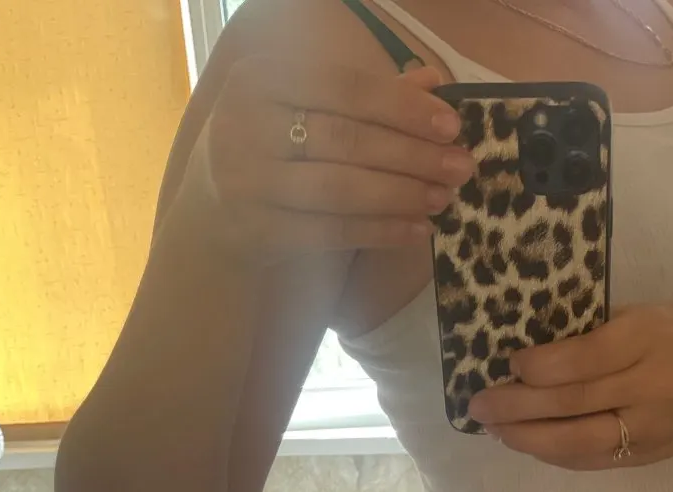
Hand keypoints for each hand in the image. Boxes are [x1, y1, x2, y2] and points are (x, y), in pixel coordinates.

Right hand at [188, 56, 472, 262]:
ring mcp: (247, 181)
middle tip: (461, 166)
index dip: (402, 107)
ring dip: (400, 196)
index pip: (345, 88)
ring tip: (443, 199)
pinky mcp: (256, 231)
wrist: (210, 211)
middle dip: (412, 155)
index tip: (452, 124)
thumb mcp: (307, 108)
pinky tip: (415, 230)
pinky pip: (331, 231)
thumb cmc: (273, 146)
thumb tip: (434, 81)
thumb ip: (367, 95)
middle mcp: (246, 125)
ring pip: (340, 189)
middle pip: (347, 141)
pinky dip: (378, 231)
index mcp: (261, 78)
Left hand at [465, 303, 672, 469]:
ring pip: (579, 442)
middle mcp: (652, 389)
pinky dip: (557, 454)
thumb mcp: (649, 314)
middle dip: (518, 409)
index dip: (539, 367)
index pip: (584, 360)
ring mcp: (652, 430)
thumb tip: (534, 352)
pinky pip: (594, 459)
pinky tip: (530, 444)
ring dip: (529, 439)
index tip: (508, 363)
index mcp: (651, 339)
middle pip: (573, 405)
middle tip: (478, 407)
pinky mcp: (650, 456)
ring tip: (494, 430)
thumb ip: (598, 333)